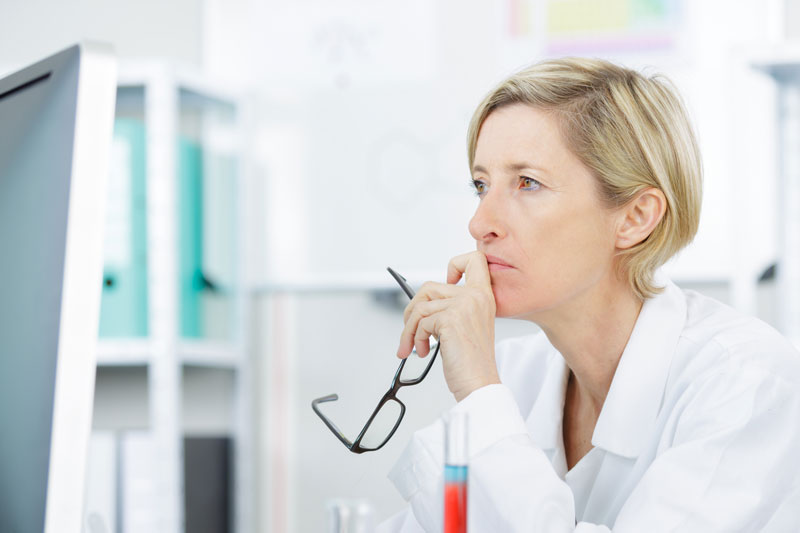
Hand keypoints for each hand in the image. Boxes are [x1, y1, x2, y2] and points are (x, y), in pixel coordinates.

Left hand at [396, 251, 499, 401]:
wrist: (479, 384)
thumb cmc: (472, 362)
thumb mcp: (466, 325)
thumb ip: (452, 307)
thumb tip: (422, 303)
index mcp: (483, 296)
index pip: (474, 260)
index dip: (455, 264)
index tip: (447, 280)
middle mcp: (476, 297)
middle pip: (429, 286)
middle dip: (413, 310)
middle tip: (410, 329)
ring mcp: (464, 306)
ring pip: (420, 307)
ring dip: (409, 330)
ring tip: (414, 346)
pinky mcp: (450, 319)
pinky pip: (420, 322)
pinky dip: (415, 338)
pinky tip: (423, 351)